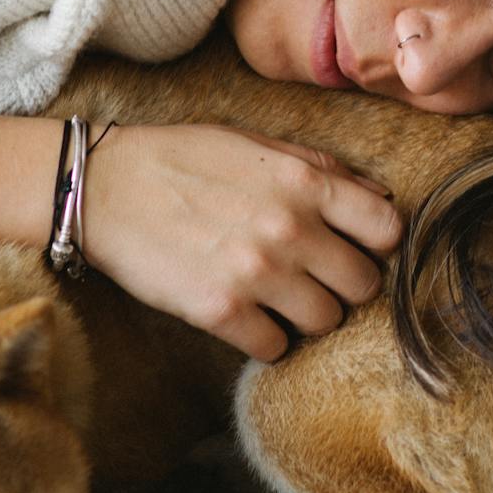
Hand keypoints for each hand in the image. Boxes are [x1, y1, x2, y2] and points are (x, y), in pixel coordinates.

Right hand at [77, 122, 401, 361]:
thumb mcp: (255, 143)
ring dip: (307, 315)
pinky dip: (266, 339)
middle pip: (364, 285)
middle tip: (313, 278)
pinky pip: (276, 348)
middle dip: (343, 285)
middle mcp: (290, 228)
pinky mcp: (221, 312)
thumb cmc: (181, 160)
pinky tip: (246, 316)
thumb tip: (378, 196)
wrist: (103, 188)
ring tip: (277, 299)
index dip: (378, 244)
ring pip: (326, 322)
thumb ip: (320, 168)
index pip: (389, 228)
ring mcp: (257, 274)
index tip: (355, 248)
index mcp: (304, 182)